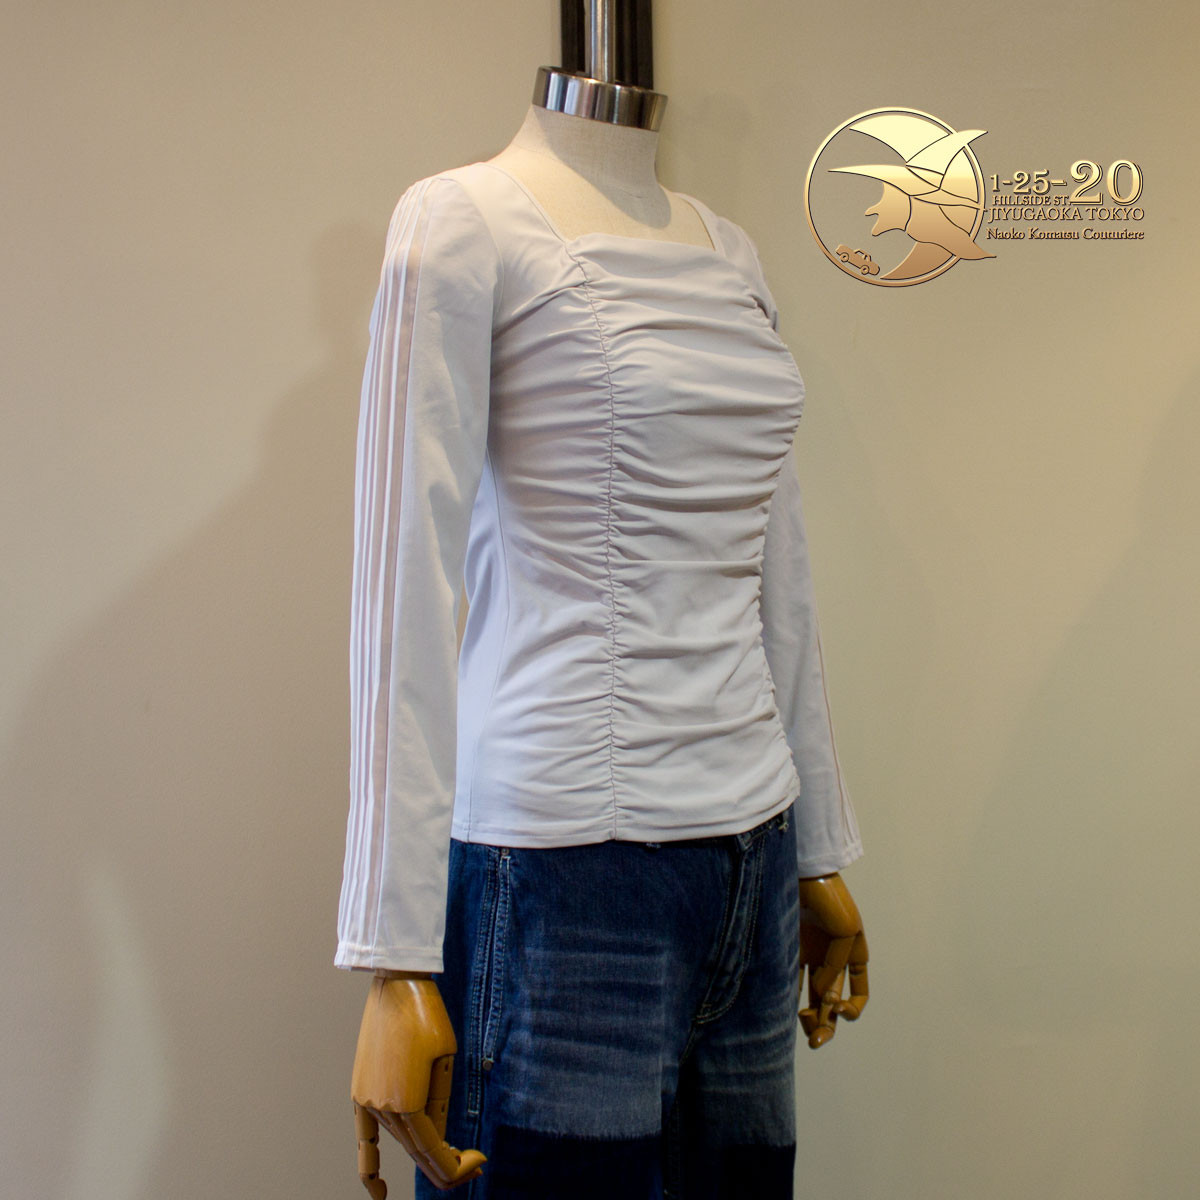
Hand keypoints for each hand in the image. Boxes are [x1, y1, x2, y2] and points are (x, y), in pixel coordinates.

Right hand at [351, 973, 485, 1195]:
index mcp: (408, 1106)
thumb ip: (441, 1101)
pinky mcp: (360, 1091)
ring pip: (401, 1141)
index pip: (437, 1154)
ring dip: (426, 1151)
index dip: (461, 1166)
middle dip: (449, 1165)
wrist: (396, 983)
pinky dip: (370, 1167)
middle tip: (474, 1164)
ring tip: (453, 1154)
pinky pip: (364, 1138)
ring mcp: (368, 1102)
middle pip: (419, 1154)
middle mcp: (384, 1110)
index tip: (482, 1160)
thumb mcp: (446, 1058)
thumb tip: (439, 1132)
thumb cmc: (427, 1014)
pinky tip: (379, 1190)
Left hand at [796, 873, 868, 1048]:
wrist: (804, 875)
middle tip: (817, 1040)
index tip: (838, 1008)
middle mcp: (833, 961)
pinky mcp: (791, 951)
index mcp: (855, 957)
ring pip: (813, 997)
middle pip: (833, 1002)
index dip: (852, 1008)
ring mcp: (811, 957)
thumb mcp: (845, 932)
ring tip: (805, 1030)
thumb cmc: (831, 900)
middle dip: (828, 1024)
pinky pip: (791, 981)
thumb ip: (835, 965)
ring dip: (810, 1018)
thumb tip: (822, 995)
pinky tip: (786, 1010)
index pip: (858, 993)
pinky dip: (790, 998)